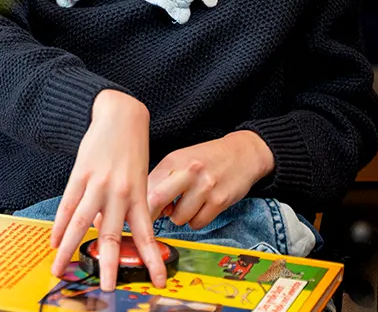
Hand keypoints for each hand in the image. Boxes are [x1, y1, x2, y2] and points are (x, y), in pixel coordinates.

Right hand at [51, 90, 162, 291]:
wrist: (120, 114)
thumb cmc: (131, 150)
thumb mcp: (138, 178)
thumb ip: (126, 205)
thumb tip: (103, 230)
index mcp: (140, 195)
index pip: (146, 235)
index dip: (152, 260)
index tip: (159, 280)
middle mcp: (120, 193)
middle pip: (112, 235)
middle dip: (109, 265)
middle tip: (107, 288)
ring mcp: (98, 184)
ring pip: (82, 224)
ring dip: (69, 249)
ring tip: (59, 269)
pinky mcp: (80, 174)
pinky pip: (68, 205)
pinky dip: (60, 225)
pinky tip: (53, 241)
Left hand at [144, 131, 274, 230]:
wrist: (242, 154)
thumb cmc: (206, 159)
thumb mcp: (180, 161)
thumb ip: (162, 180)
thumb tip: (144, 205)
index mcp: (173, 161)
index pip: (146, 186)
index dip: (138, 203)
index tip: (136, 212)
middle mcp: (188, 172)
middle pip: (156, 200)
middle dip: (151, 215)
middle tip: (153, 219)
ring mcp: (205, 187)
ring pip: (178, 218)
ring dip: (179, 217)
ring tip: (187, 204)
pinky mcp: (219, 201)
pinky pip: (197, 223)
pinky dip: (196, 220)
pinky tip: (200, 208)